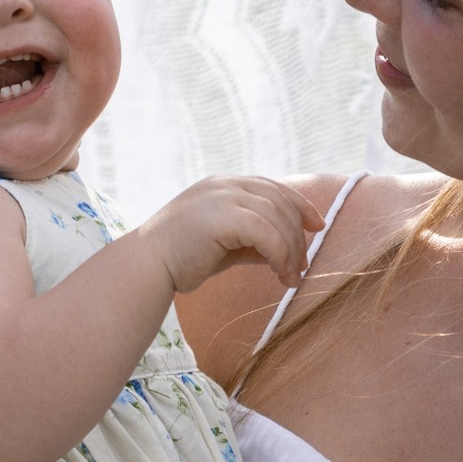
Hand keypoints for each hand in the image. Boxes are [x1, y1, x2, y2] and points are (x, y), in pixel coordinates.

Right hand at [146, 173, 312, 299]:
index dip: (299, 205)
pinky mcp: (221, 216)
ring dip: (291, 250)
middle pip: (279, 202)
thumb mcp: (224, 244)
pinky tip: (280, 274)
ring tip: (291, 277)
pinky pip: (266, 232)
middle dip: (297, 235)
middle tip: (301, 267)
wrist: (146, 268)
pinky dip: (280, 254)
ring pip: (276, 218)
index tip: (317, 227)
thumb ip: (251, 240)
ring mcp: (222, 196)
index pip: (271, 187)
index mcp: (222, 185)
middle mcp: (224, 184)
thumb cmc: (180, 260)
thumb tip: (284, 251)